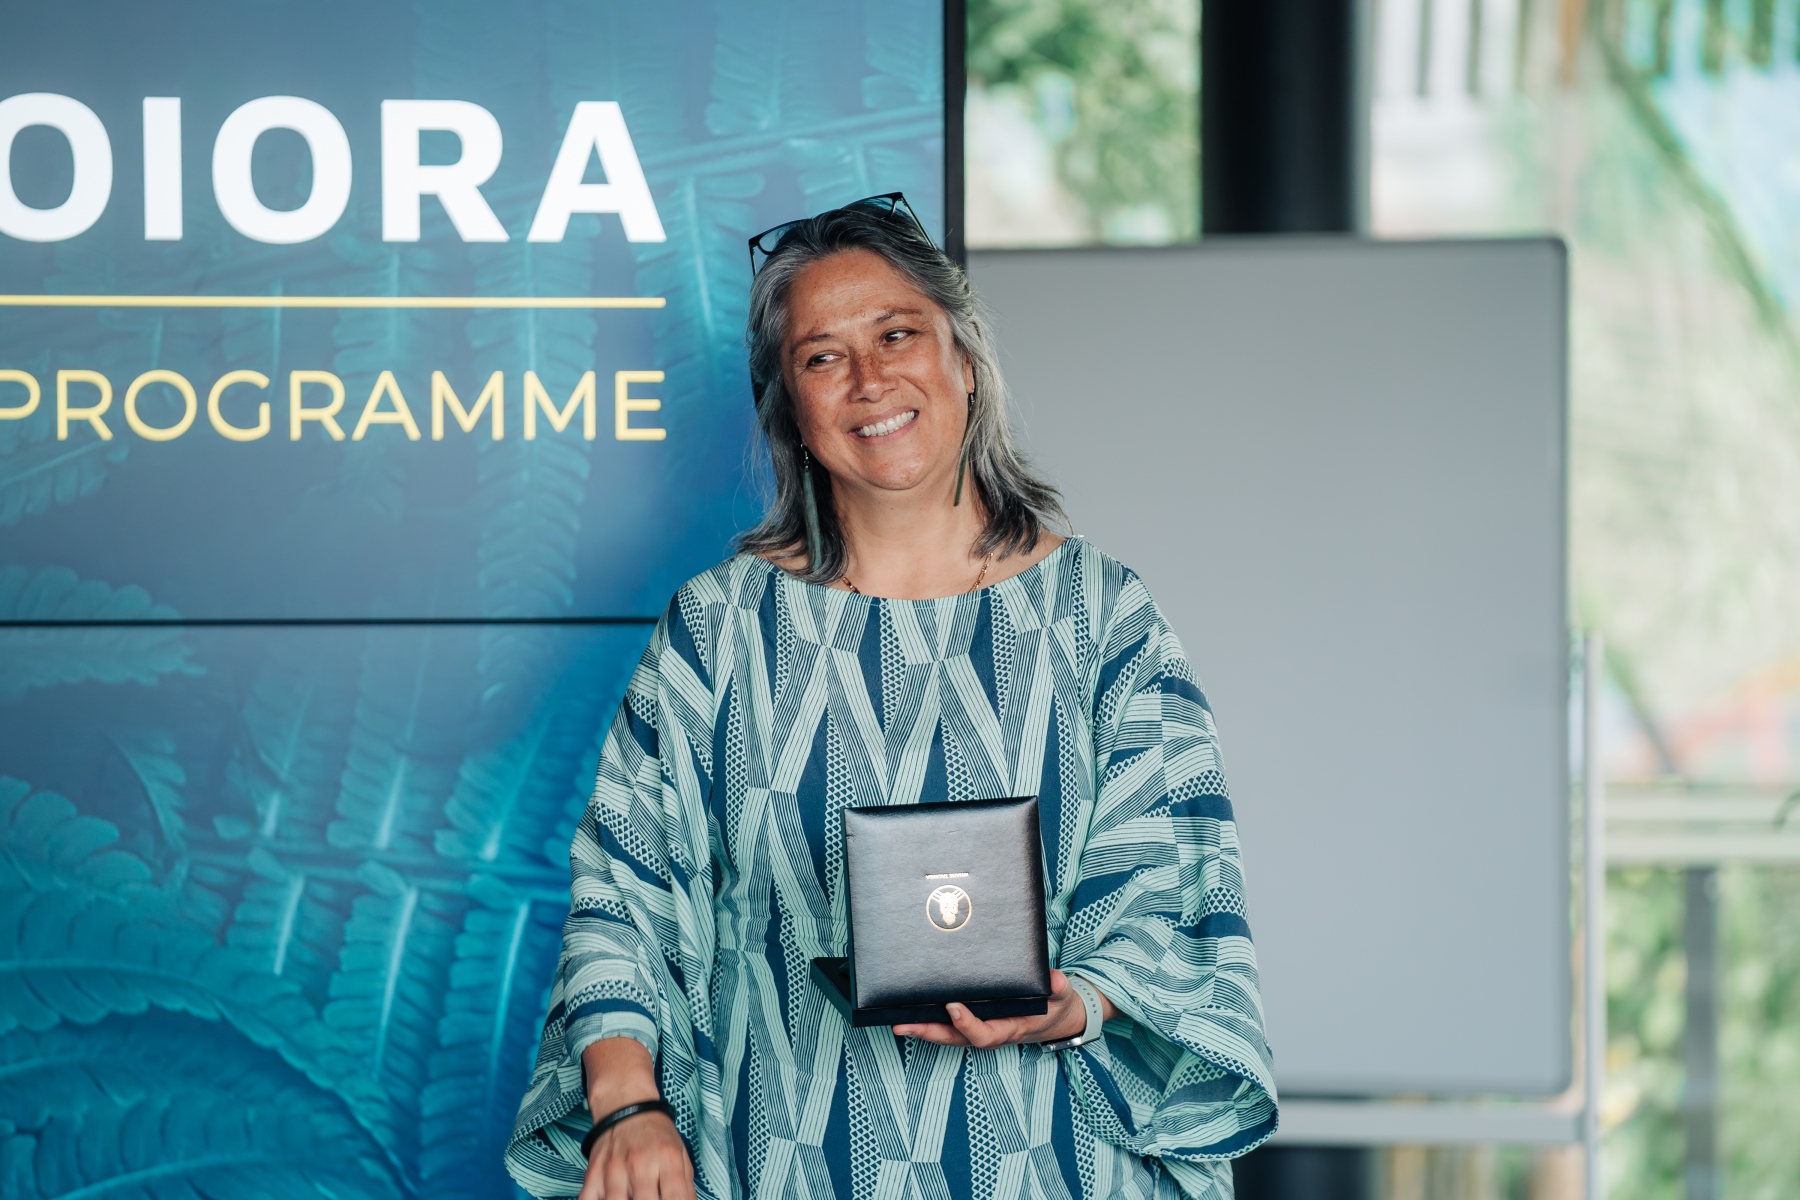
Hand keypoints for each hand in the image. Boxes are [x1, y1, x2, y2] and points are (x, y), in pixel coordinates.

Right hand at [577, 1108, 693, 1199]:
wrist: (626, 1104)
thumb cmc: (656, 1134)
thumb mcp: (681, 1154)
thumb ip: (687, 1187)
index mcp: (668, 1159)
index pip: (676, 1198)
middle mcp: (641, 1163)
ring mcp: (615, 1168)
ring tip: (631, 1199)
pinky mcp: (594, 1172)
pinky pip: (587, 1199)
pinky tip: (607, 1199)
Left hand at [893, 970, 1113, 1048]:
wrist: (1055, 1016)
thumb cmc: (1055, 1005)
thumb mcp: (1062, 997)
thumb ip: (1058, 990)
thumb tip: (1056, 980)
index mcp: (1010, 1029)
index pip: (985, 1034)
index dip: (967, 1024)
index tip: (952, 1007)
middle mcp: (990, 1032)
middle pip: (955, 1038)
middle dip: (929, 1033)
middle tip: (903, 1024)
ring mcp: (980, 1028)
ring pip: (947, 1033)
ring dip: (922, 1028)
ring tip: (896, 1020)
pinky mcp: (974, 1019)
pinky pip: (949, 1024)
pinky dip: (930, 1019)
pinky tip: (909, 1011)